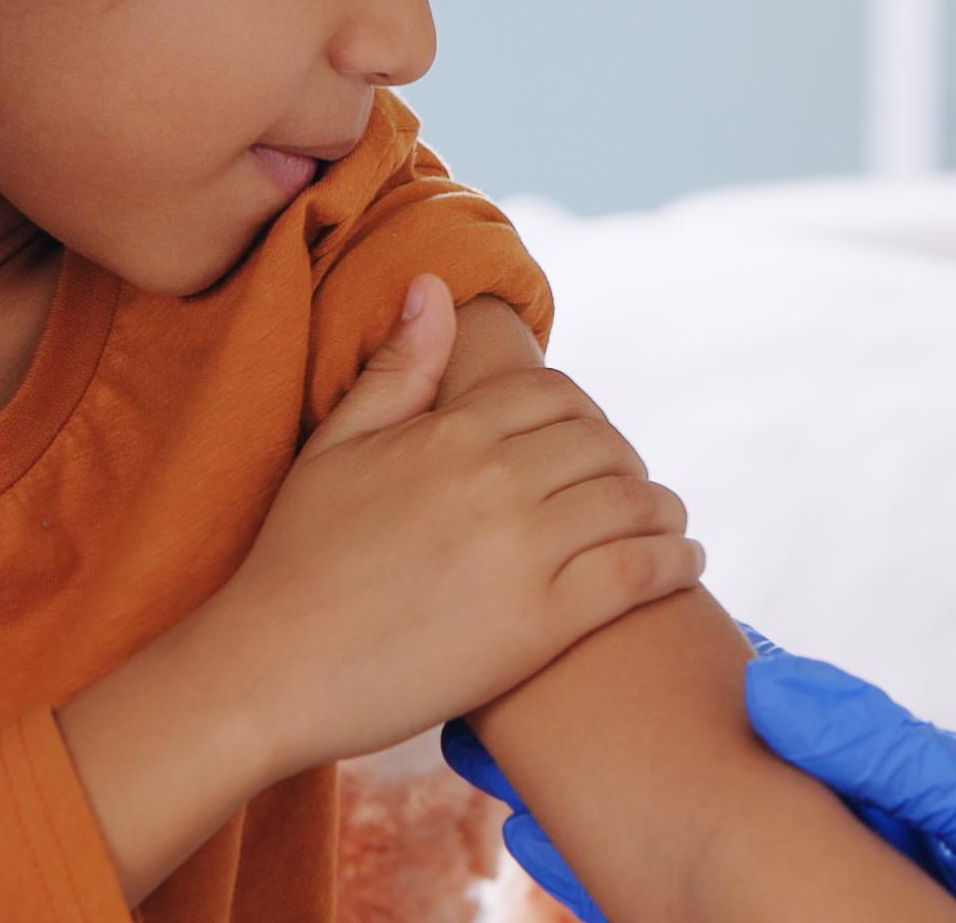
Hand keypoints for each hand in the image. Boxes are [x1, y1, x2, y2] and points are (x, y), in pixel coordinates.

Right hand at [207, 276, 706, 775]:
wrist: (270, 669)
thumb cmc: (294, 559)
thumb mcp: (335, 446)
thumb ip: (395, 369)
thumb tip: (434, 287)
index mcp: (450, 431)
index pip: (557, 396)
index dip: (586, 417)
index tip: (592, 444)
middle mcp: (496, 479)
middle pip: (604, 446)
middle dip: (627, 463)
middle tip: (633, 488)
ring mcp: (523, 550)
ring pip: (632, 503)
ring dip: (663, 509)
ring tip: (669, 523)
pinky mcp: (542, 623)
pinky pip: (637, 572)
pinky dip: (674, 560)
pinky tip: (685, 562)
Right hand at [445, 634, 955, 922]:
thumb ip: (889, 752)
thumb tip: (772, 685)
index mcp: (867, 795)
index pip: (752, 725)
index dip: (674, 682)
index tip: (596, 633)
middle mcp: (813, 848)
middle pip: (686, 787)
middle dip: (601, 752)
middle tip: (514, 713)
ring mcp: (781, 896)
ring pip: (668, 860)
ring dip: (587, 821)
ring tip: (506, 776)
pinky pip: (679, 914)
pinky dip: (615, 891)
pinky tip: (555, 855)